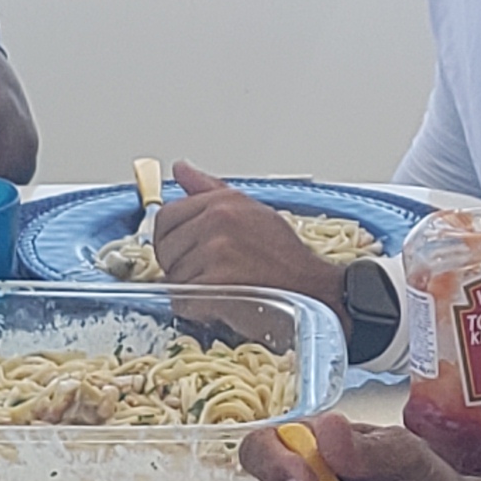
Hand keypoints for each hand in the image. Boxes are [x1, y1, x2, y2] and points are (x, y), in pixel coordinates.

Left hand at [150, 161, 350, 302]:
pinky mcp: (216, 283)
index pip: (166, 218)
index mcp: (223, 202)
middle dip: (181, 266)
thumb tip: (181, 170)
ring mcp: (216, 251)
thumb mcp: (251, 213)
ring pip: (173, 278)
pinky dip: (198, 310)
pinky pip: (183, 301)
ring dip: (193, 290)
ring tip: (226, 287)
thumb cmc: (285, 260)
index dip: (175, 241)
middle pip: (165, 249)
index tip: (193, 253)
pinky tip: (223, 303)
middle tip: (214, 274)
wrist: (314, 294)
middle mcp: (218, 220)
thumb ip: (210, 191)